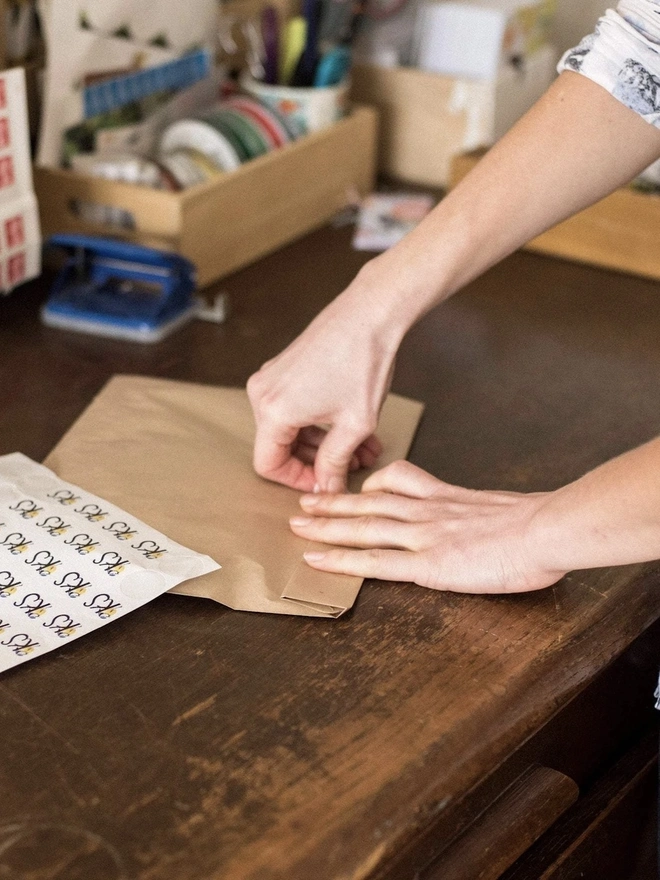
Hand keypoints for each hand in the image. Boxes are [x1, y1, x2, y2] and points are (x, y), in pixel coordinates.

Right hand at [247, 274, 403, 492]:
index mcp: (273, 411)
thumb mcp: (354, 425)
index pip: (268, 465)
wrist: (370, 313)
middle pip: (279, 447)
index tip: (325, 484)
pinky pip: (294, 408)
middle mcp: (262, 394)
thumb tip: (327, 489)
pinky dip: (319, 422)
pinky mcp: (284, 368)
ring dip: (324, 443)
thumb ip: (335, 463)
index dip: (297, 481)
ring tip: (363, 449)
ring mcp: (271, 378)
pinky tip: (353, 427)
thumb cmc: (363, 362)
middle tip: (353, 467)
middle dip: (318, 462)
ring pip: (290, 428)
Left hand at [289, 461, 565, 593]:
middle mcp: (426, 510)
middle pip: (368, 502)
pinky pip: (372, 561)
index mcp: (445, 495)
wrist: (546, 529)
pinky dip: (340, 559)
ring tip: (298, 525)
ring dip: (325, 525)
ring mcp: (422, 535)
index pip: (397, 481)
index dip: (368, 486)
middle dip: (333, 502)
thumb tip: (480, 520)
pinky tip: (317, 559)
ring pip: (362, 526)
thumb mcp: (504, 507)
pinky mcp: (425, 563)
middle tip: (304, 502)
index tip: (350, 487)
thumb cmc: (537, 523)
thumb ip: (480, 511)